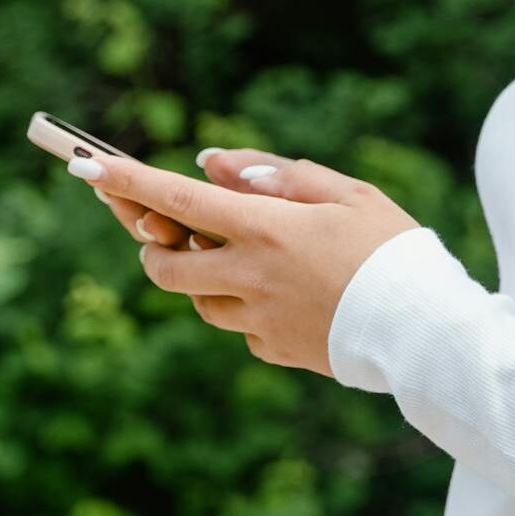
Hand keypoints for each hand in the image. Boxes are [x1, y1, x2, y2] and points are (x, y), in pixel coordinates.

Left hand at [69, 147, 420, 376]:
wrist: (427, 329)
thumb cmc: (392, 247)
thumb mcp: (344, 192)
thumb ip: (275, 174)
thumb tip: (212, 163)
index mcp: (265, 227)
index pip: (177, 200)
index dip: (128, 181)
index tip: (87, 166)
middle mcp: (250, 276)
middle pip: (166, 266)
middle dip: (155, 246)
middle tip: (169, 231)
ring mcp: (258, 320)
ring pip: (198, 301)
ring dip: (203, 278)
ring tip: (247, 258)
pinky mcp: (274, 352)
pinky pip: (241, 327)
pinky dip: (247, 308)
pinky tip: (289, 295)